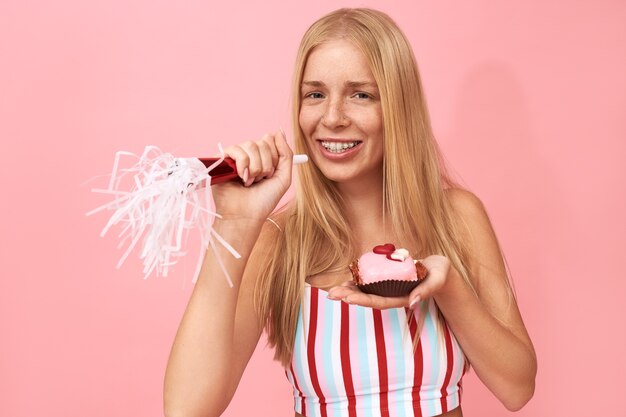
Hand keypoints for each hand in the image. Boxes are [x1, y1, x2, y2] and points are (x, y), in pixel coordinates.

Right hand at [211, 130, 293, 220]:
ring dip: (255, 167)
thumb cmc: (263, 201)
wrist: (246, 215)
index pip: (271, 141)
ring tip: (250, 181)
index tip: (271, 173)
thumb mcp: (283, 178)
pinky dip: (242, 164)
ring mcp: (235, 158)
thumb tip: (279, 130)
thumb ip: (286, 154)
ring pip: (250, 145)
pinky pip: (235, 149)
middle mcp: (249, 156)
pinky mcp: (222, 160)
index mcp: (263, 158)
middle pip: (262, 142)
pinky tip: (241, 177)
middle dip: (266, 164)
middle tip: (260, 180)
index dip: (274, 157)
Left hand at [326, 255, 451, 308]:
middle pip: (368, 298)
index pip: (379, 301)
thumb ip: (427, 290)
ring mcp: (389, 287)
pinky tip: (346, 280)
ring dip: (350, 290)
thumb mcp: (437, 279)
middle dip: (349, 296)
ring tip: (333, 291)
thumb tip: (412, 302)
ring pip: (366, 291)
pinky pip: (370, 281)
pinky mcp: (387, 278)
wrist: (439, 270)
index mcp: (402, 297)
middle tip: (331, 295)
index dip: (363, 300)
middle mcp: (393, 294)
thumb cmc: (439, 273)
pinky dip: (357, 281)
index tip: (347, 299)